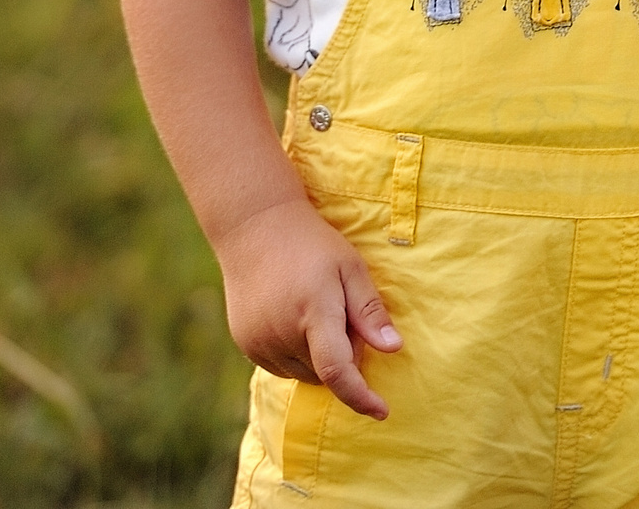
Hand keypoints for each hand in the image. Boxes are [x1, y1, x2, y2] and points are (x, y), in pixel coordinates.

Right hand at [216, 196, 402, 419]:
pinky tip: (293, 318)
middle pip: (324, 372)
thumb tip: (393, 349)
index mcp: (314, 312)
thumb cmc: (311, 244)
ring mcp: (258, 341)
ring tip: (314, 312)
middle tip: (342, 315)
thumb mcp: (350, 267)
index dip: (361, 397)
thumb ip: (369, 311)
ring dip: (318, 358)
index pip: (338, 371)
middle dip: (343, 356)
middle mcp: (281, 333)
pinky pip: (281, 366)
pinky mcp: (245, 343)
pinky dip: (296, 354)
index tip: (382, 411)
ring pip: (303, 373)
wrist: (254, 227)